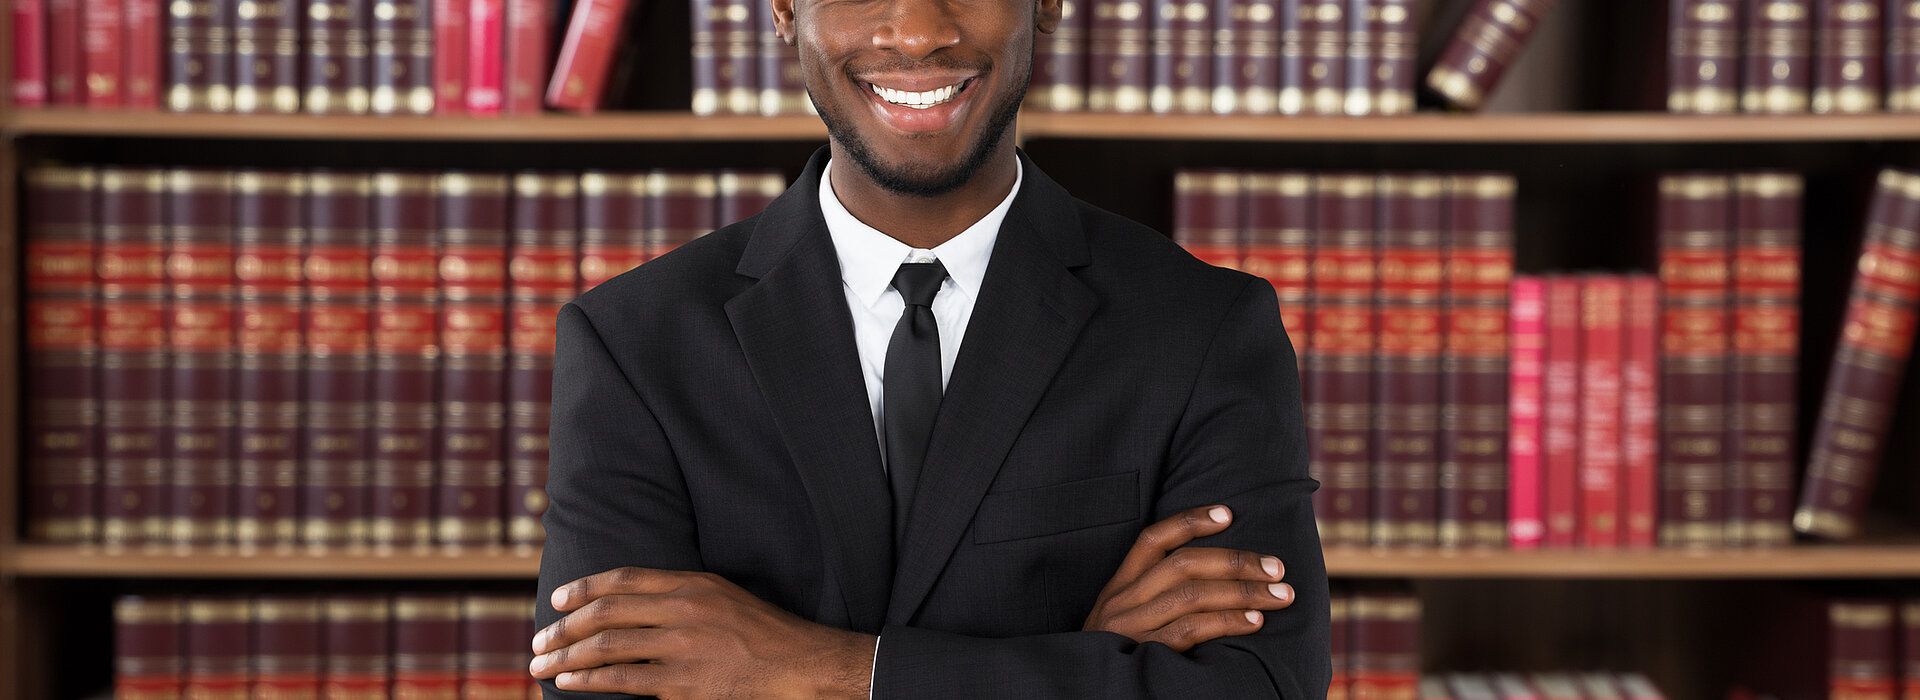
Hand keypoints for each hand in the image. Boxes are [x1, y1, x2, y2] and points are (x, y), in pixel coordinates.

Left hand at [530, 567, 876, 698]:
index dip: (584, 588)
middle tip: (539, 640)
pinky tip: (569, 682)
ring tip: (541, 665)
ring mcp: (681, 648)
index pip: (623, 579)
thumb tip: (629, 602)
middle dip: (564, 627)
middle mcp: (683, 611)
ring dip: (566, 656)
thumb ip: (679, 594)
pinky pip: (623, 680)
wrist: (797, 664)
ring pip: (607, 647)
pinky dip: (589, 680)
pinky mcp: (683, 684)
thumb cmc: (761, 631)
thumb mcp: (722, 595)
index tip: (558, 599)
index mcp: (691, 584)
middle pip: (606, 613)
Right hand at [1082, 505, 1293, 651]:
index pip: (1153, 540)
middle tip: (1276, 567)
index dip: (1190, 522)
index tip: (1228, 513)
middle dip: (1236, 562)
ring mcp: (1133, 627)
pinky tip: (1255, 621)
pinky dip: (1227, 621)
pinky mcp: (1146, 654)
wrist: (1086, 690)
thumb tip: (1215, 574)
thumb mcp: (1122, 616)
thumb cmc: (1116, 652)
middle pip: (1184, 565)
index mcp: (1119, 585)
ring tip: (1279, 594)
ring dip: (1243, 592)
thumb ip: (1153, 595)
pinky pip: (1190, 631)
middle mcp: (1123, 600)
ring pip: (1192, 596)